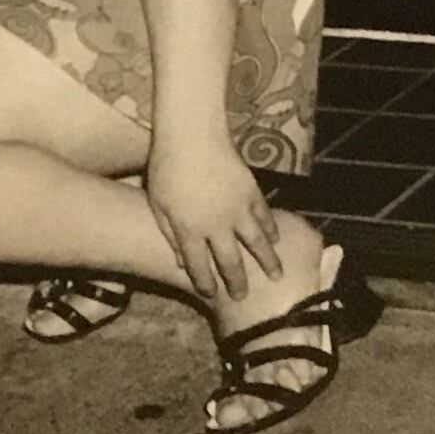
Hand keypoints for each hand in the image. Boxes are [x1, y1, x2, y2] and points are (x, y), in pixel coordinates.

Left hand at [145, 135, 280, 305]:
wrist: (192, 137)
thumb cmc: (166, 167)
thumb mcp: (157, 203)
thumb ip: (169, 233)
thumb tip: (180, 262)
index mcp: (189, 229)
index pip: (198, 265)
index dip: (205, 282)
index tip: (210, 294)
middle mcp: (216, 225)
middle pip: (230, 262)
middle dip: (237, 282)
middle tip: (243, 296)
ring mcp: (238, 209)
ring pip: (257, 244)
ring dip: (268, 262)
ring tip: (277, 276)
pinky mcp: (252, 193)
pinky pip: (265, 217)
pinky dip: (271, 230)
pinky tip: (275, 239)